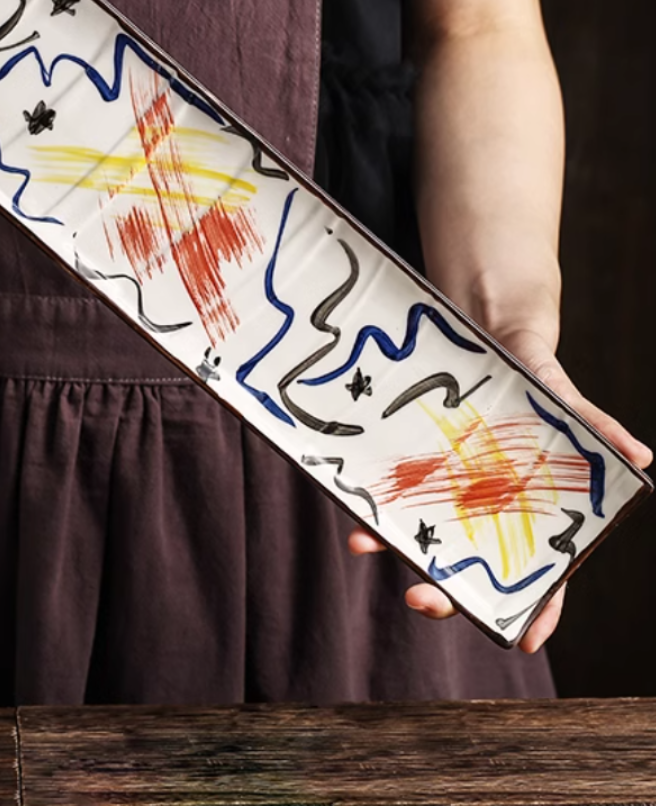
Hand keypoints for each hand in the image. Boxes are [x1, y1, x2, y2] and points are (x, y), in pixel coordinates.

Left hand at [347, 329, 652, 652]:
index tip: (526, 641)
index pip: (542, 576)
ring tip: (364, 546)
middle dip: (445, 594)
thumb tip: (643, 457)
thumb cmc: (537, 385)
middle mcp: (486, 513)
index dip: (536, 610)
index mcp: (532, 514)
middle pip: (470, 570)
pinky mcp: (416, 471)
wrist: (492, 339)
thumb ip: (597, 429)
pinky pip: (392, 499)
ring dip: (392, 550)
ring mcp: (448, 495)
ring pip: (423, 539)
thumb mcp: (564, 404)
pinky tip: (354, 516)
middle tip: (421, 601)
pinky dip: (371, 509)